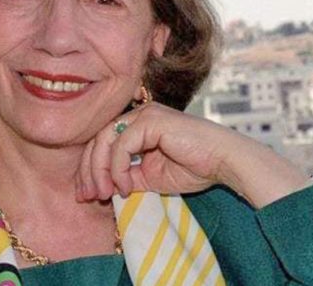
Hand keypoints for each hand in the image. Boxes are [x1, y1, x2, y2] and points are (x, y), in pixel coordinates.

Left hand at [74, 102, 311, 207]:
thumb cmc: (196, 167)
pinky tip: (125, 186)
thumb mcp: (153, 177)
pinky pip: (122, 144)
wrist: (224, 161)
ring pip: (105, 140)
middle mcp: (139, 116)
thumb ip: (130, 177)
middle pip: (99, 139)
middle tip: (87, 196)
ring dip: (99, 170)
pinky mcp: (151, 120)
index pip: (103, 143)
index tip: (87, 195)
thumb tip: (105, 186)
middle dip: (89, 170)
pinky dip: (118, 167)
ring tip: (104, 194)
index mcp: (139, 126)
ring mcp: (145, 115)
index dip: (91, 169)